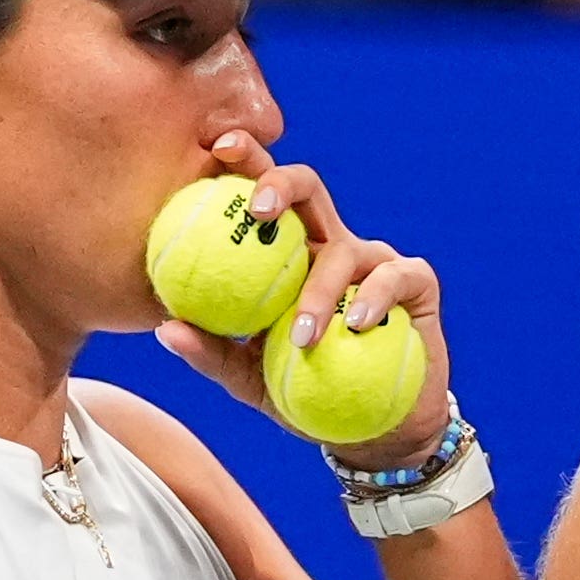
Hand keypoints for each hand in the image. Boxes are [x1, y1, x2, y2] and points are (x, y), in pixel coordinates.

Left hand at [153, 130, 454, 469]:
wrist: (373, 429)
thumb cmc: (305, 393)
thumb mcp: (250, 379)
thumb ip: (213, 353)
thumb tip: (164, 327)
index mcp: (288, 252)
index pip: (260, 195)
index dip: (243, 163)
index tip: (215, 150)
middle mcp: (331, 244)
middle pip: (308, 189)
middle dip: (280, 182)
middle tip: (255, 209)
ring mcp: (375, 260)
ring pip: (347, 248)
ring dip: (320, 289)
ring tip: (302, 335)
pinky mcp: (415, 283)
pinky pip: (395, 278)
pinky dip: (375, 298)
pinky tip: (357, 326)